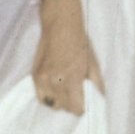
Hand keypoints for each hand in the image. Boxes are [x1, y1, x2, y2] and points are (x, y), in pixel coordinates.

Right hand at [32, 0, 103, 114]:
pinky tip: (54, 89)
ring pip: (51, 104)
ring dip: (59, 102)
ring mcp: (43, 79)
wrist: (60, 25)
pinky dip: (47, 97)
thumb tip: (100, 99)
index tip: (83, 104)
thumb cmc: (80, 42)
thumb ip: (97, 83)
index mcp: (72, 78)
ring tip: (64, 92)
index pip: (75, 108)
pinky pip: (40, 96)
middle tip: (75, 95)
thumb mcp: (93, 63)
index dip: (81, 108)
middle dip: (70, 104)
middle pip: (63, 108)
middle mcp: (56, 81)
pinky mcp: (34, 76)